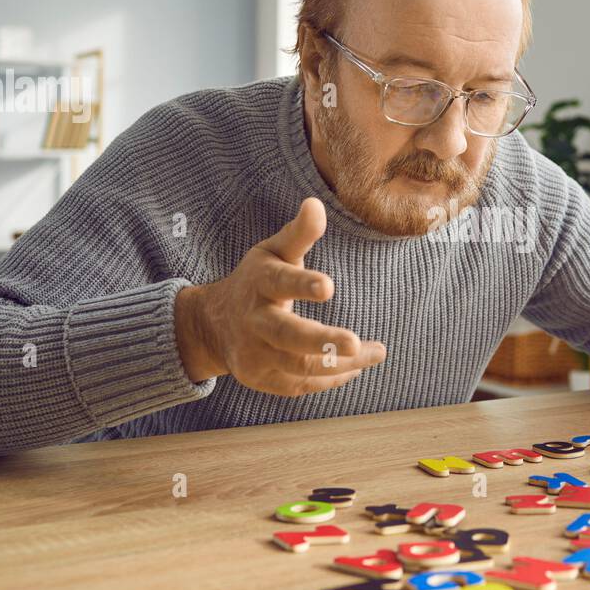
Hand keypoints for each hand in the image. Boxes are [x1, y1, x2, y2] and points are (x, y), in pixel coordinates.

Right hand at [175, 197, 386, 393]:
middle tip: (355, 342)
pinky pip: (300, 385)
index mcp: (260, 282)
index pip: (280, 282)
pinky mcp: (261, 378)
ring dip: (341, 364)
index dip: (302, 284)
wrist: (214, 323)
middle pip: (286, 336)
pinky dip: (331, 378)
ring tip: (375, 352)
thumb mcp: (273, 252)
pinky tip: (356, 367)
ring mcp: (255, 354)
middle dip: (321, 341)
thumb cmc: (258, 280)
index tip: (328, 286)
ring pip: (299, 367)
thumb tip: (316, 204)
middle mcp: (254, 321)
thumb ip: (299, 233)